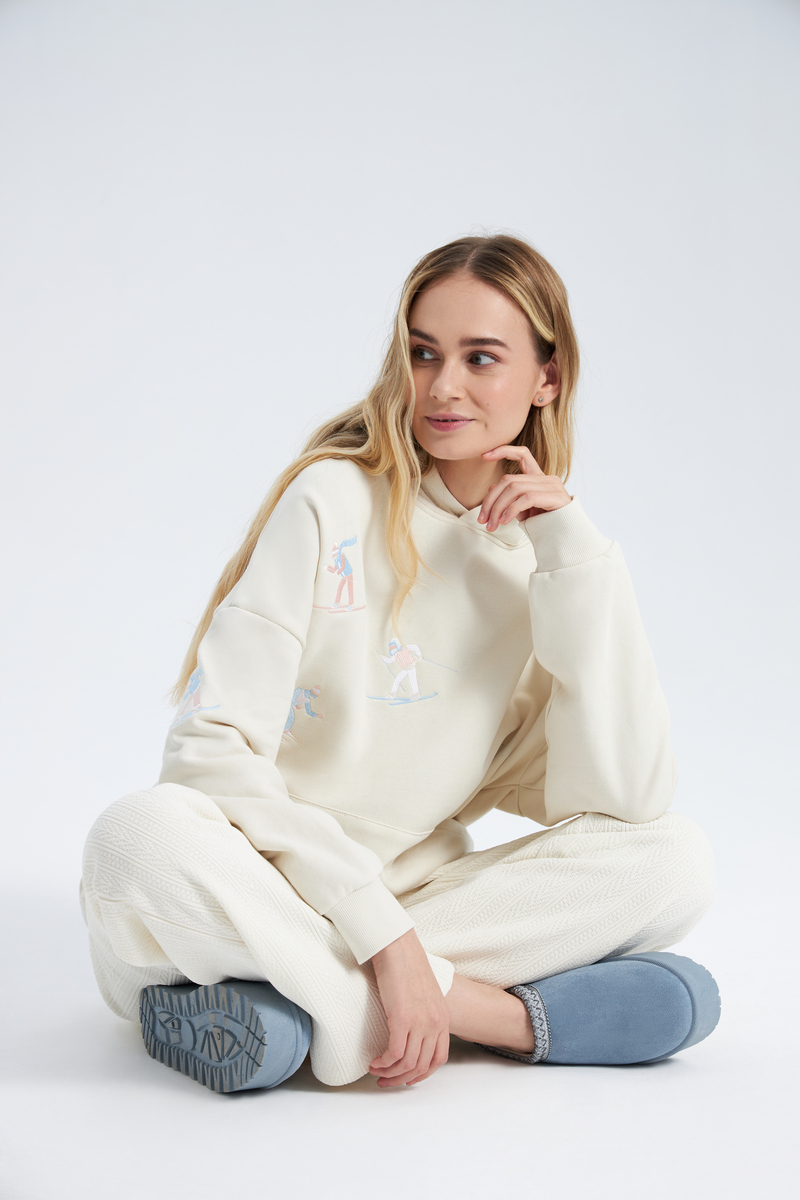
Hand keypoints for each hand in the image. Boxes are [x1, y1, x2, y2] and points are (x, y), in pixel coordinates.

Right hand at [369, 928, 449, 1086]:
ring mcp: (419, 1022)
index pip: (438, 1059)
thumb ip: (424, 1014)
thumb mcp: (425, 994)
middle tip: (385, 1082)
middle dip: (402, 1079)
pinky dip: (383, 1063)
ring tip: (375, 1070)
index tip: (407, 1079)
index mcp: (443, 1018)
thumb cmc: (407, 965)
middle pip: (422, 1066)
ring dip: (389, 1073)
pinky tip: (373, 1061)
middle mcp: (435, 1023)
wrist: (397, 947)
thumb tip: (411, 1032)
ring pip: (407, 1064)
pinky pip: (394, 1053)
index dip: (422, 1074)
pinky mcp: (401, 1019)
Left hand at [477, 445, 571, 529]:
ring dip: (498, 508)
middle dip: (490, 500)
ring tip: (492, 525)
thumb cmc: (545, 523)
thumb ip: (510, 498)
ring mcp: (552, 486)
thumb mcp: (523, 510)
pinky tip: (505, 521)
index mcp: (538, 477)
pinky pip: (526, 498)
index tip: (483, 456)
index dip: (503, 450)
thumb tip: (491, 487)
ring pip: (514, 489)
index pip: (522, 454)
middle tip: (482, 520)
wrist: (567, 537)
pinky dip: (511, 510)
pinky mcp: (555, 497)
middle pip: (508, 480)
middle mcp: (546, 478)